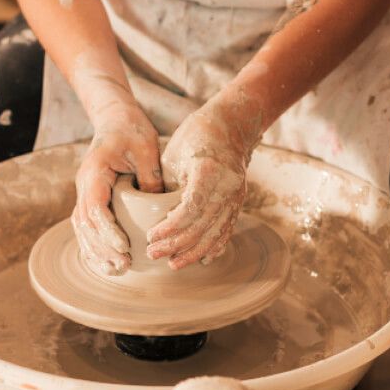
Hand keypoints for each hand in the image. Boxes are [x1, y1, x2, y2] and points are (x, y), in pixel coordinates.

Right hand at [73, 109, 162, 275]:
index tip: (123, 247)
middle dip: (102, 248)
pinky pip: (87, 228)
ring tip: (117, 270)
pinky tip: (107, 264)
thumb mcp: (146, 148)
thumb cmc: (131, 129)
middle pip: (84, 224)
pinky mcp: (93, 199)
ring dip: (97, 252)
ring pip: (82, 229)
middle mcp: (84, 185)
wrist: (115, 117)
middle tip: (123, 265)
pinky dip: (95, 247)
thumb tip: (158, 206)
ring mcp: (86, 193)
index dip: (107, 231)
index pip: (95, 208)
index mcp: (94, 173)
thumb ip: (150, 176)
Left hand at [147, 96, 262, 269]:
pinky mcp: (238, 202)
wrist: (232, 125)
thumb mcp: (173, 153)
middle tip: (153, 253)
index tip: (152, 236)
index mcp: (208, 170)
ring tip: (173, 264)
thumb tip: (151, 213)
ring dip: (193, 252)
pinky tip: (202, 259)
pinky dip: (214, 246)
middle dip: (177, 245)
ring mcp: (236, 196)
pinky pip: (227, 229)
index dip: (171, 227)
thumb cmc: (196, 134)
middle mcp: (227, 186)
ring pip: (215, 233)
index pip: (190, 208)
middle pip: (202, 225)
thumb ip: (166, 184)